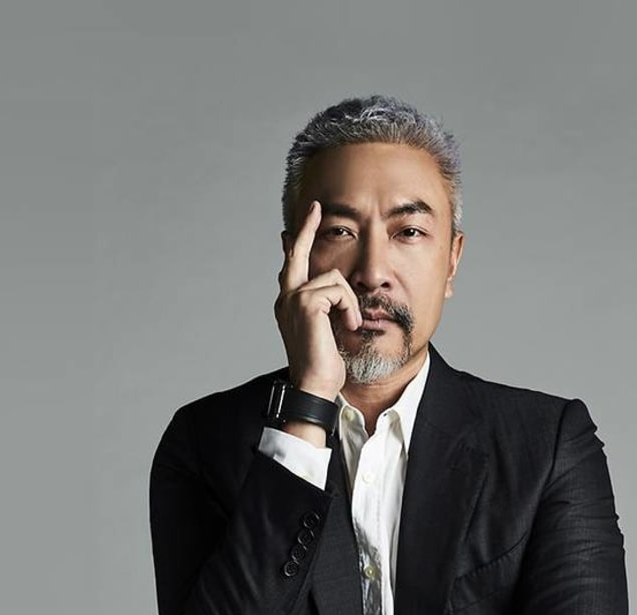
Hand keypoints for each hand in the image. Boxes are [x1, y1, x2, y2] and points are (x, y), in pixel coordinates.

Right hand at [274, 201, 361, 403]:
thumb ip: (327, 308)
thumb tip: (334, 291)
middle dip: (308, 228)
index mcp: (289, 304)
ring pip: (333, 278)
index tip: (289, 231)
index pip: (291, 266)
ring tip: (350, 325)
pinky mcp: (306, 303)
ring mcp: (293, 299)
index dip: (294, 245)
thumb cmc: (325, 364)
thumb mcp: (327, 329)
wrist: (316, 385)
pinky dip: (350, 309)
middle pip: (297, 253)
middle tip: (316, 208)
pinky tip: (349, 327)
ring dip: (350, 302)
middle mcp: (286, 298)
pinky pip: (338, 290)